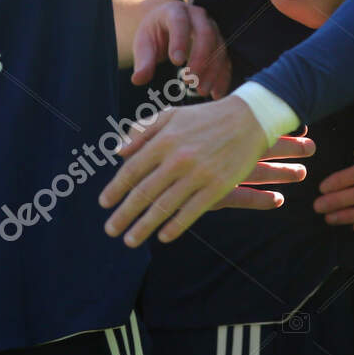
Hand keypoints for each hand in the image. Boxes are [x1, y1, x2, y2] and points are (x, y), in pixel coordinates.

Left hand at [100, 97, 313, 245]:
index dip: (115, 189)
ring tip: (130, 241)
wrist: (249, 118)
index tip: (104, 204)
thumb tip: (118, 151)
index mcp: (164, 140)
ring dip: (144, 227)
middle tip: (111, 230)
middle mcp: (178, 158)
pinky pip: (191, 211)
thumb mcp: (171, 114)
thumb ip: (142, 130)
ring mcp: (198, 174)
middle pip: (143, 193)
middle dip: (124, 215)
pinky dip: (175, 226)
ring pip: (164, 207)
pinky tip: (163, 237)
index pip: (132, 170)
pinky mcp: (218, 186)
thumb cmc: (206, 117)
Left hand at [131, 0, 230, 97]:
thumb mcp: (144, 43)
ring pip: (219, 47)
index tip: (176, 62)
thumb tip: (138, 79)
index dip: (180, 41)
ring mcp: (212, 28)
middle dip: (200, 58)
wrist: (167, 23)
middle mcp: (198, 16)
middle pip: (206, 34)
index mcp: (175, 11)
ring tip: (201, 91)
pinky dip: (222, 76)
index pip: (180, 22)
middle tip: (189, 81)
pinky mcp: (219, 43)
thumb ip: (143, 60)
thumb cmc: (155, 32)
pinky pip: (225, 59)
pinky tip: (216, 93)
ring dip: (212, 70)